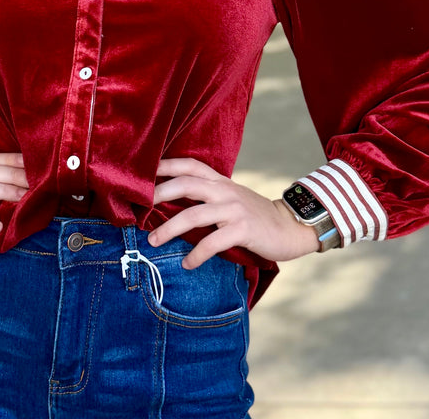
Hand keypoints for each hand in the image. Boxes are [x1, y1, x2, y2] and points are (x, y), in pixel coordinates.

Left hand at [149, 157, 320, 267]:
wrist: (289, 227)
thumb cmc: (254, 215)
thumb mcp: (231, 198)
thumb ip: (208, 196)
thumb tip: (173, 203)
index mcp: (220, 181)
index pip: (190, 165)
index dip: (166, 165)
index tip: (143, 171)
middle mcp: (225, 190)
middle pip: (186, 184)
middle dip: (159, 194)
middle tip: (139, 209)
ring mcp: (234, 209)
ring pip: (194, 214)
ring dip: (169, 229)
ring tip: (153, 241)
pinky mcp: (243, 229)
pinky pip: (213, 242)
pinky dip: (197, 255)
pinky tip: (188, 264)